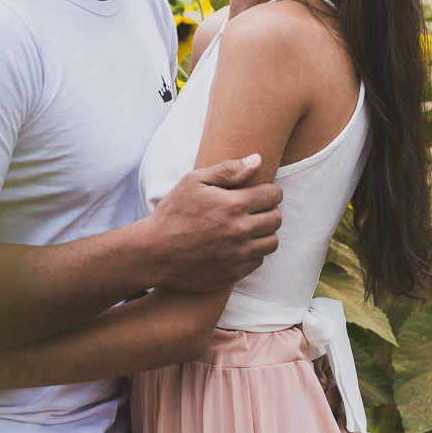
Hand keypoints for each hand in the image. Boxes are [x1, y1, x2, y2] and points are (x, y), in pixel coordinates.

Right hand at [146, 154, 281, 291]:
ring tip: (249, 228)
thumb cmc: (172, 213)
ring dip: (265, 233)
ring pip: (272, 242)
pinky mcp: (233, 273)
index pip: (274, 195)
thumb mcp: (193, 182)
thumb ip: (228, 170)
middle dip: (269, 211)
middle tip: (255, 210)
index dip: (271, 191)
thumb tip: (258, 160)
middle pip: (276, 218)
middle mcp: (240, 230)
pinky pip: (258, 261)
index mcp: (233, 204)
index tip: (262, 193)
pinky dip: (253, 252)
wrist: (154, 253)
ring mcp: (238, 254)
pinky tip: (238, 245)